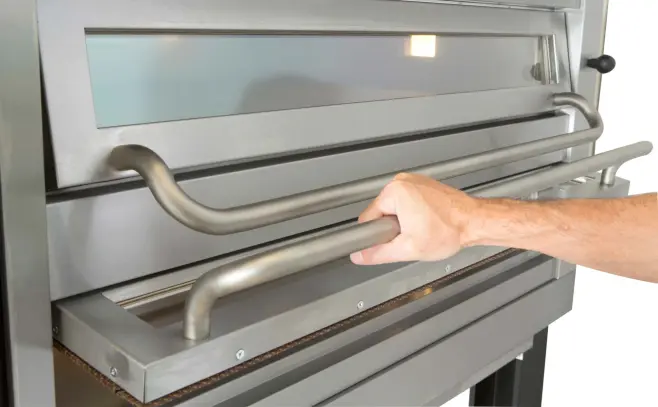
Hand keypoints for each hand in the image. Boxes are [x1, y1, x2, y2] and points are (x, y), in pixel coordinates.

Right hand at [350, 173, 478, 264]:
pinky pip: (406, 203)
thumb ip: (378, 253)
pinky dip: (412, 215)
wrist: (474, 222)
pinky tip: (426, 222)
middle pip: (381, 213)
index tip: (393, 240)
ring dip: (403, 222)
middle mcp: (402, 181)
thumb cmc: (450, 230)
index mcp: (395, 191)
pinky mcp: (422, 185)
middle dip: (392, 228)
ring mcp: (413, 181)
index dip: (377, 235)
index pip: (368, 218)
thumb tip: (360, 256)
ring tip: (421, 228)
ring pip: (394, 209)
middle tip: (412, 236)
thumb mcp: (408, 249)